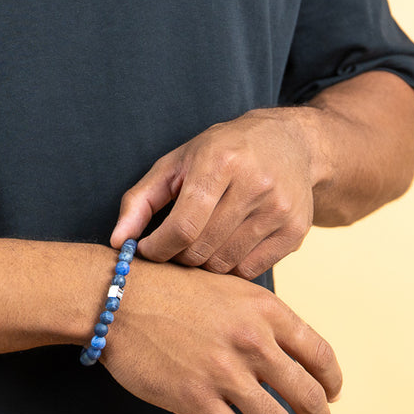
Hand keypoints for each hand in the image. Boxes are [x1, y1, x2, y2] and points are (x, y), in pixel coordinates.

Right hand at [101, 260, 340, 413]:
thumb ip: (260, 316)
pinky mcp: (197, 400)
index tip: (333, 395)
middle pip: (308, 395)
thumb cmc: (169, 289)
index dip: (332, 382)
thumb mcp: (226, 287)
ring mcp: (225, 373)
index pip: (320, 354)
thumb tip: (289, 351)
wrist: (118, 298)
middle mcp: (252, 341)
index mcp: (264, 310)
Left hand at [111, 109, 317, 277]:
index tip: (145, 249)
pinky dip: (231, 267)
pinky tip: (226, 246)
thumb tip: (116, 241)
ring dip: (204, 263)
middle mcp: (254, 183)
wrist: (288, 143)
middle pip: (202, 248)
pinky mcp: (296, 230)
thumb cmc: (222, 151)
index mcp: (220, 160)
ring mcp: (279, 208)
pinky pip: (251, 271)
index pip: (183, 226)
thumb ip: (140, 200)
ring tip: (200, 244)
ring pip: (225, 263)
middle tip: (173, 246)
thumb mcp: (176, 163)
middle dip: (178, 255)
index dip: (157, 247)